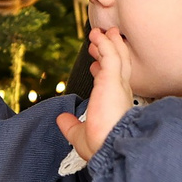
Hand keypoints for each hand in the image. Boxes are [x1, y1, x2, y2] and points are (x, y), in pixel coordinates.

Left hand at [54, 25, 135, 163]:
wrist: (111, 149)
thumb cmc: (101, 147)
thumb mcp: (79, 135)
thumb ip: (71, 126)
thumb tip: (61, 119)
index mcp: (115, 106)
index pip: (111, 84)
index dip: (103, 72)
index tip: (94, 65)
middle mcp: (120, 94)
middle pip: (117, 65)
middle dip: (107, 51)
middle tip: (97, 41)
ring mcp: (118, 85)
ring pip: (117, 57)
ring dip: (107, 43)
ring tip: (97, 32)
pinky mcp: (113, 79)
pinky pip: (111, 55)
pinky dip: (104, 43)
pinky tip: (96, 36)